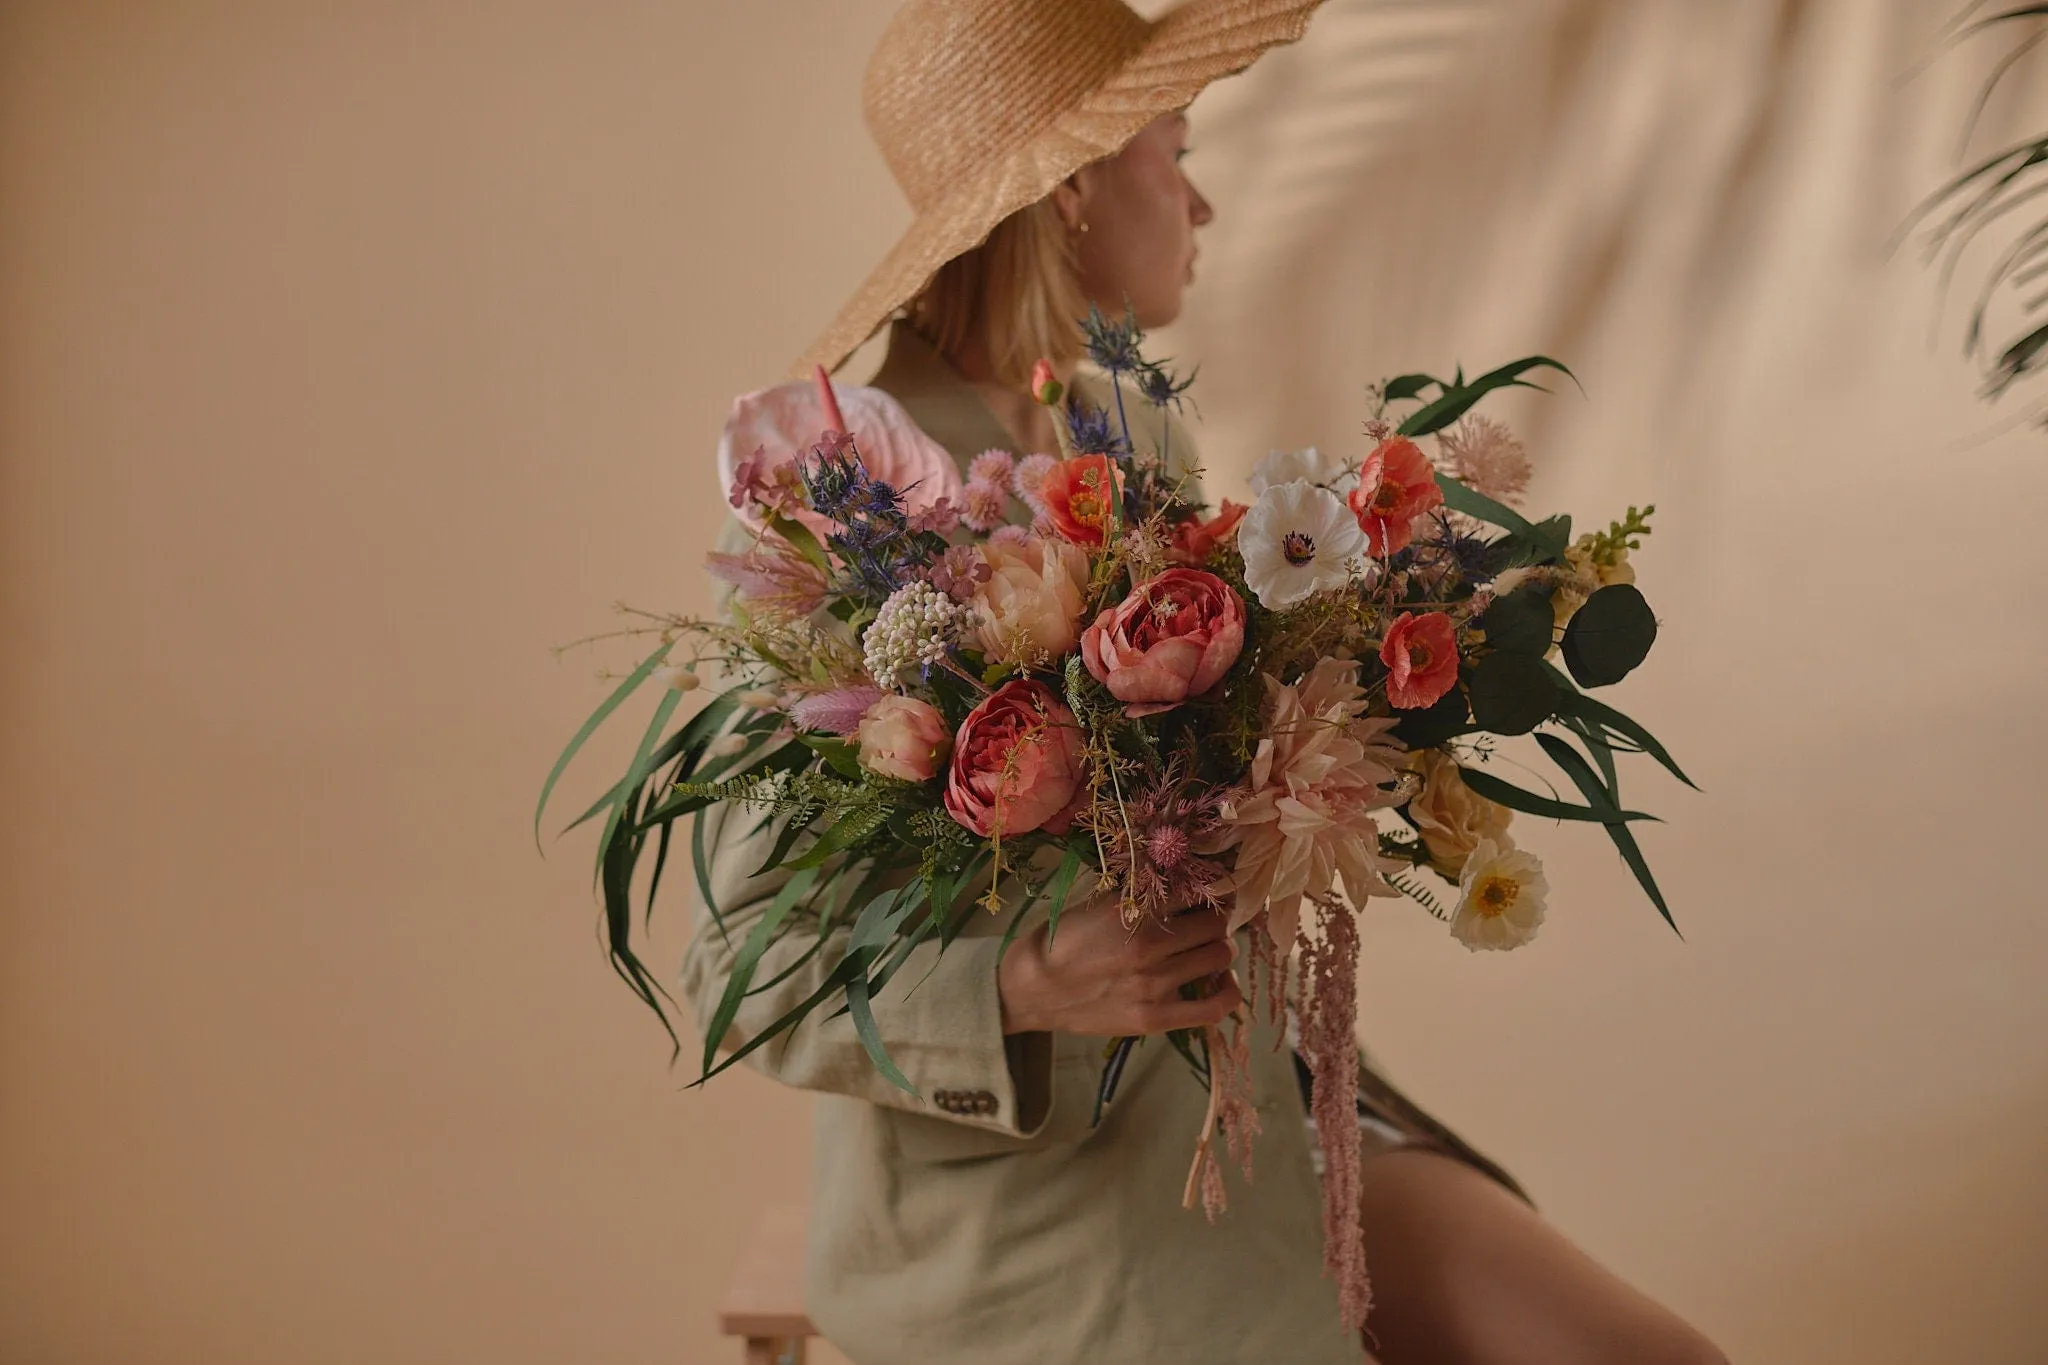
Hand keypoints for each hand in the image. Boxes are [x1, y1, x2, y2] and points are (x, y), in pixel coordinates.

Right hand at [996, 893, 1241, 1036]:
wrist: (1030, 990)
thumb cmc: (1059, 941)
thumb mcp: (1095, 903)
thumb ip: (1137, 895)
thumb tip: (1178, 884)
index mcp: (1134, 911)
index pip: (1195, 890)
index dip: (1209, 889)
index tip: (1210, 891)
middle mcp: (1150, 945)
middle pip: (1215, 924)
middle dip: (1216, 919)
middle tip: (1208, 921)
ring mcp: (1155, 984)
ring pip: (1219, 957)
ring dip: (1219, 949)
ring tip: (1210, 948)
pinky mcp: (1155, 1018)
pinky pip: (1213, 1007)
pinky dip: (1228, 991)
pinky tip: (1222, 981)